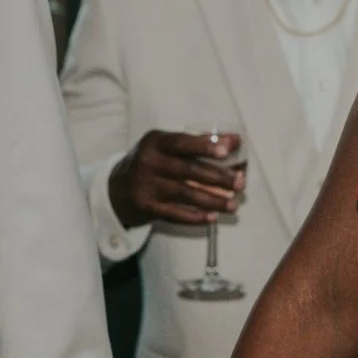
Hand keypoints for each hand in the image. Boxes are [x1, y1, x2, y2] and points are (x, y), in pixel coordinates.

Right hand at [109, 131, 244, 228]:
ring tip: (233, 204)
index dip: (204, 146)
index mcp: (155, 142)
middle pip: (188, 170)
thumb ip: (199, 142)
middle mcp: (148, 162)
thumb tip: (236, 141)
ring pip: (185, 194)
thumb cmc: (152, 162)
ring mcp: (146, 185)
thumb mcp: (167, 147)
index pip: (182, 142)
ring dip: (213, 200)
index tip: (227, 152)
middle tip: (240, 183)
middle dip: (218, 177)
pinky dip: (196, 216)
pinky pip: (175, 213)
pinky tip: (213, 217)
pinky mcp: (146, 206)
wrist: (117, 189)